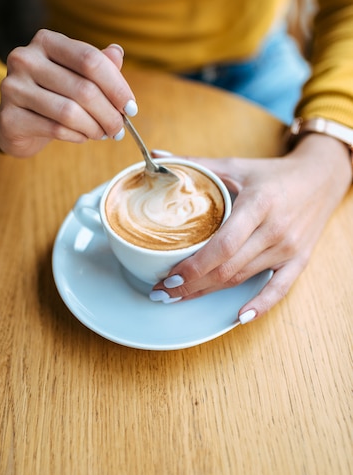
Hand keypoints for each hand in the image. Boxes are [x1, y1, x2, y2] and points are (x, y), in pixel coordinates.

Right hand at [0, 31, 136, 156]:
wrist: (14, 121)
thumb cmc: (52, 93)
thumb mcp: (75, 74)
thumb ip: (97, 64)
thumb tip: (117, 53)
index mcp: (46, 41)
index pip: (90, 60)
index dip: (117, 86)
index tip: (131, 107)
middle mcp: (25, 59)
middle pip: (84, 89)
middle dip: (109, 113)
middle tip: (119, 128)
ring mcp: (13, 87)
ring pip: (70, 112)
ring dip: (95, 128)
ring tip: (103, 134)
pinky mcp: (9, 117)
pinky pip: (56, 129)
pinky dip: (77, 136)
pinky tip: (82, 136)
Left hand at [150, 135, 351, 322]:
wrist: (320, 178)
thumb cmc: (273, 173)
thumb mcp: (235, 165)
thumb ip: (194, 164)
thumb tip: (154, 157)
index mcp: (258, 205)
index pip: (223, 245)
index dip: (194, 266)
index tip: (169, 277)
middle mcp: (275, 230)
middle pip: (229, 268)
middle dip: (192, 285)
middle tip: (162, 293)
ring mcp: (288, 248)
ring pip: (243, 279)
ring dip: (210, 293)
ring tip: (180, 298)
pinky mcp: (299, 260)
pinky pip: (279, 289)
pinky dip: (260, 305)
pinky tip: (240, 317)